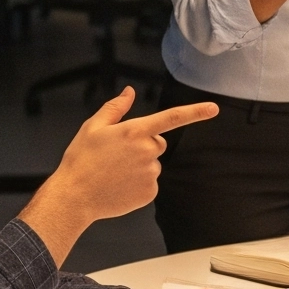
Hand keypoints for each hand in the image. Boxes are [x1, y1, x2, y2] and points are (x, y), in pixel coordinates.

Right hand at [37, 87, 218, 229]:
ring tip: (115, 171)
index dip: (195, 112)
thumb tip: (129, 92)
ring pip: (152, 163)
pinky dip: (138, 182)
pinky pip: (150, 182)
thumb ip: (115, 107)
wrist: (75, 196)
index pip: (171, 118)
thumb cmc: (81, 160)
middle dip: (144, 144)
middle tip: (118, 154)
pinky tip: (119, 184)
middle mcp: (147, 152)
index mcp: (134, 132)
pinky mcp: (150, 192)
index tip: (214, 108)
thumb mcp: (93, 127)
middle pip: (158, 142)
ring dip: (139, 165)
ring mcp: (150, 173)